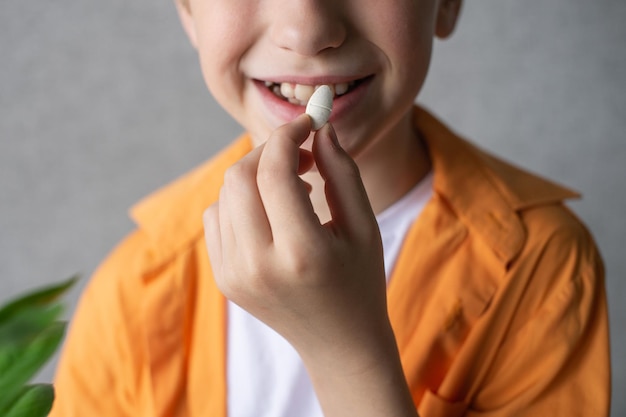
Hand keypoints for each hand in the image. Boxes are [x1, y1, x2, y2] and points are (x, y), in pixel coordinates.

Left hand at [203, 114, 387, 366]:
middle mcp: (259, 266)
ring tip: (294, 190)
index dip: (288, 136)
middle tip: (303, 156)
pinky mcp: (223, 279)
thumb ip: (342, 171)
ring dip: (257, 176)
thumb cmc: (360, 281)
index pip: (275, 173)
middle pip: (240, 177)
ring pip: (226, 194)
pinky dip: (241, 201)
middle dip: (269, 152)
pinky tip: (272, 215)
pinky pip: (217, 217)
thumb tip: (320, 128)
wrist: (338, 342)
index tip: (307, 123)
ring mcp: (234, 275)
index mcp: (302, 253)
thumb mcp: (364, 226)